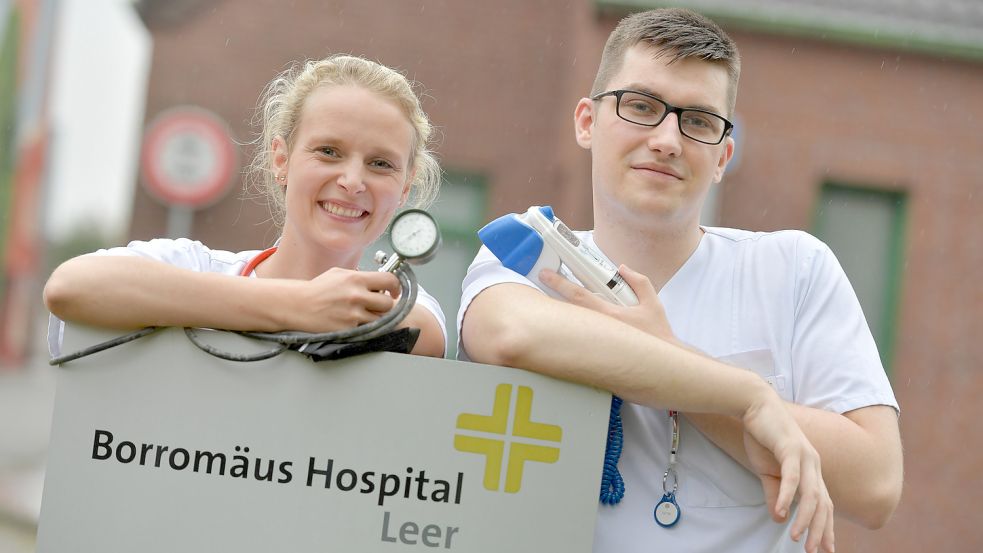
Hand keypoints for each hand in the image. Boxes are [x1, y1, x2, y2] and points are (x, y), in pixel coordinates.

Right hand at [285, 268, 400, 331]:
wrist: (298, 305)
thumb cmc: (317, 290)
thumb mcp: (339, 274)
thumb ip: (361, 277)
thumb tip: (380, 282)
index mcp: (356, 279)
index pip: (390, 280)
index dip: (395, 286)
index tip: (393, 291)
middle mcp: (356, 296)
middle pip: (388, 303)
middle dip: (384, 305)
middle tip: (377, 305)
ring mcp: (353, 315)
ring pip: (380, 319)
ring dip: (376, 318)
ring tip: (364, 314)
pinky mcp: (348, 329)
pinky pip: (367, 330)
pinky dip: (365, 328)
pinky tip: (355, 322)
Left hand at [538, 264, 676, 341]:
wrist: (661, 365)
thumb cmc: (657, 335)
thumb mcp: (653, 304)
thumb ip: (639, 282)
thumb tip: (623, 269)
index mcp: (610, 315)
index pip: (579, 296)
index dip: (560, 283)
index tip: (546, 274)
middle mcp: (598, 329)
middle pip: (567, 310)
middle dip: (550, 297)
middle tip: (537, 284)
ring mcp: (595, 343)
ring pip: (570, 325)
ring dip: (556, 314)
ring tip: (542, 302)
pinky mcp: (595, 354)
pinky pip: (576, 340)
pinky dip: (566, 331)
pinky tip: (557, 327)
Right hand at [742, 394, 834, 552]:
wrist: (754, 405)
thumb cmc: (762, 436)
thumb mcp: (767, 471)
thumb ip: (776, 494)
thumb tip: (780, 518)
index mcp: (811, 470)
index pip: (823, 504)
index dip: (826, 527)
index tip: (826, 548)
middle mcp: (814, 464)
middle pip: (823, 504)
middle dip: (820, 530)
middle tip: (814, 551)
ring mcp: (804, 456)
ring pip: (811, 494)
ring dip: (805, 518)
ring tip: (798, 538)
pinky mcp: (790, 448)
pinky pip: (793, 477)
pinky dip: (788, 496)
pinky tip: (783, 511)